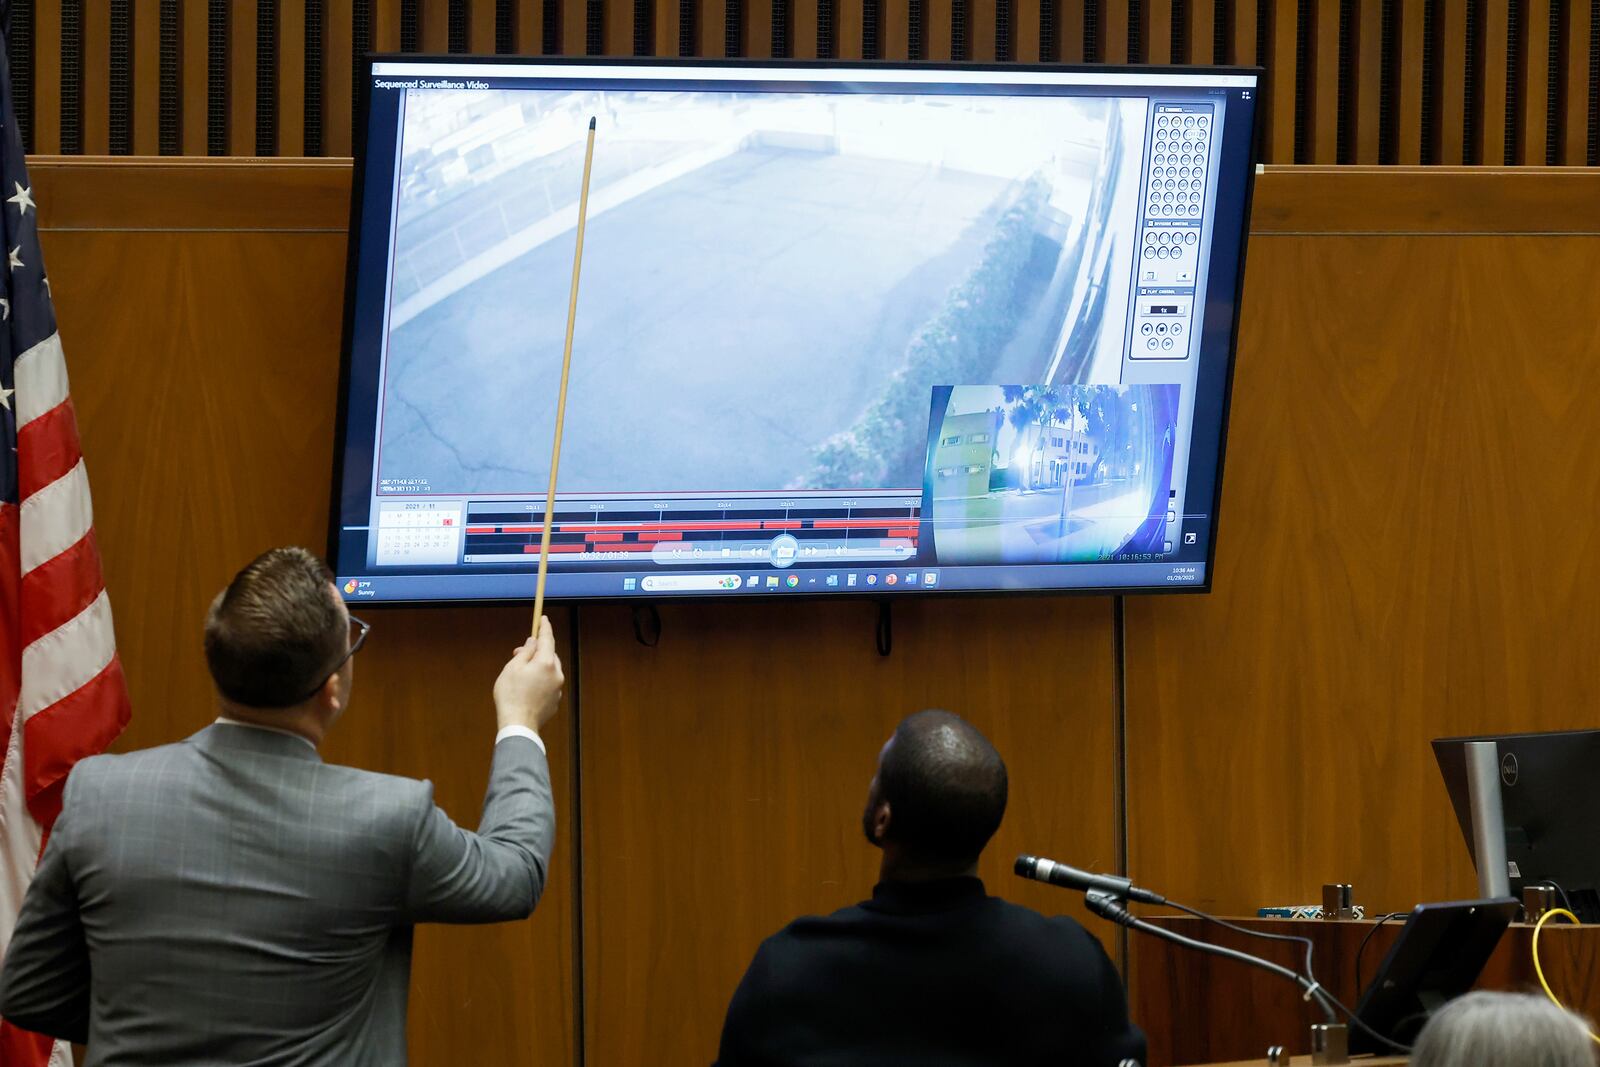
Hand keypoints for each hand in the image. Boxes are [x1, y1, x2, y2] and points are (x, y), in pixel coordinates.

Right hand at [493, 616, 563, 734]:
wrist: (519, 725)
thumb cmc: (511, 696)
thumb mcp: (513, 668)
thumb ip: (525, 652)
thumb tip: (532, 642)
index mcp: (546, 662)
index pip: (547, 639)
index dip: (544, 627)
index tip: (543, 619)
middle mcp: (556, 674)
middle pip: (549, 655)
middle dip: (536, 651)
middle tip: (518, 653)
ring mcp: (557, 688)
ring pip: (549, 670)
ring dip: (538, 667)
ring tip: (519, 674)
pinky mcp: (555, 701)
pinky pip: (548, 684)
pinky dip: (540, 681)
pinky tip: (526, 689)